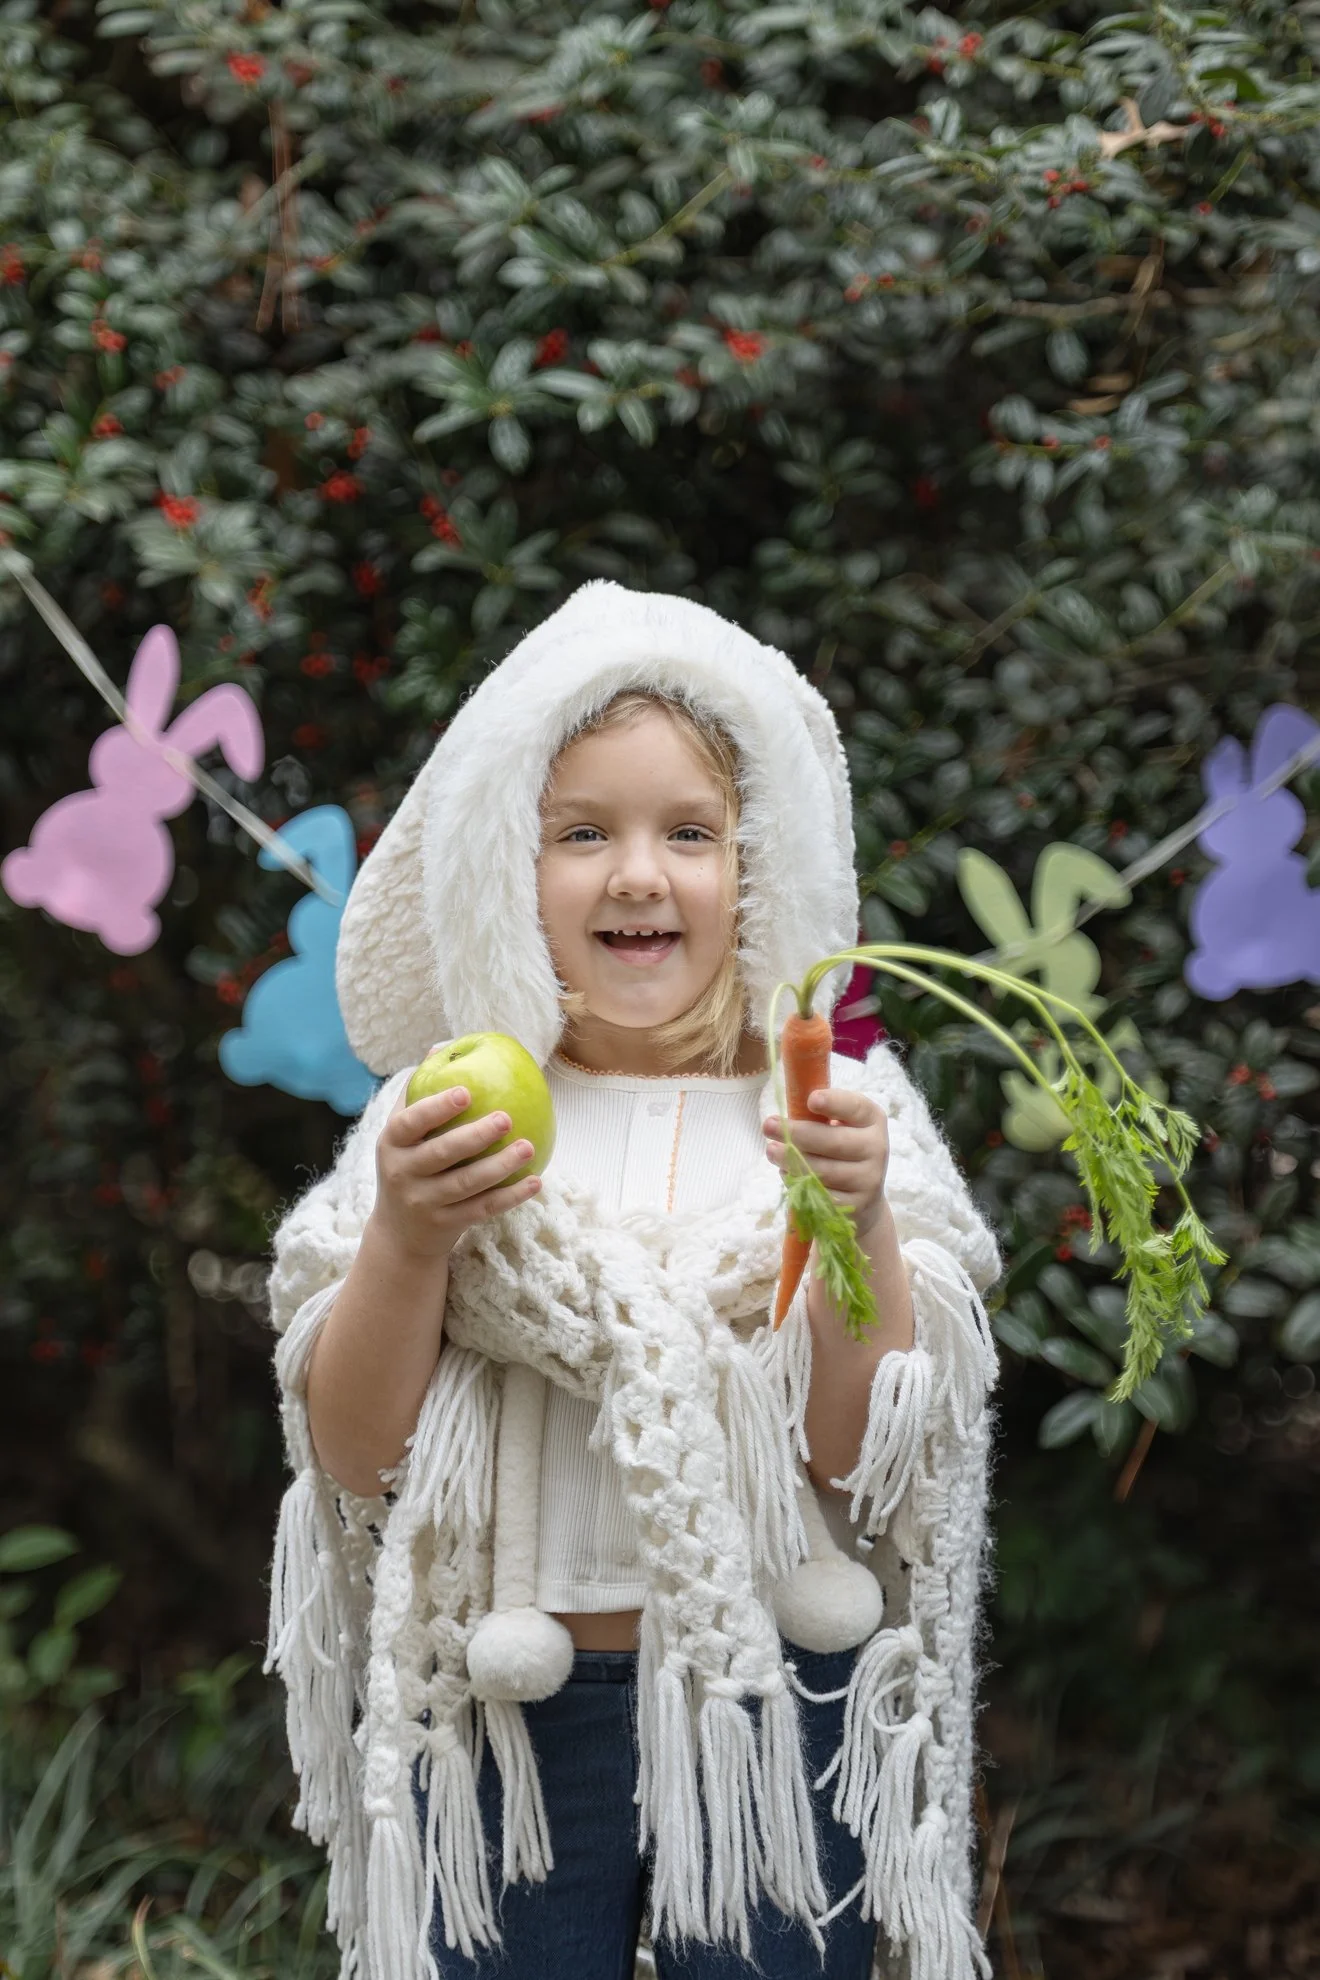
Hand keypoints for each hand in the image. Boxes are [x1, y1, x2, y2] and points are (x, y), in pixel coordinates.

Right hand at [370, 1079, 541, 1260]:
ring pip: (466, 1184)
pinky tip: (535, 1181)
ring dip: (500, 1166)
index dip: (436, 1107)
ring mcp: (424, 1202)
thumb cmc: (409, 1166)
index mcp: (392, 1143)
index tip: (466, 1091)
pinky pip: (483, 1209)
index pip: (410, 1122)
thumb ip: (418, 1093)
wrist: (400, 1234)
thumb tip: (442, 1047)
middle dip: (475, 1136)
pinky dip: (510, 1197)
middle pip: (441, 1154)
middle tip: (507, 1118)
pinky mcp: (446, 1225)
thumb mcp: (402, 1134)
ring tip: (528, 1147)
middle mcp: (403, 1173)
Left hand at [762, 1087, 890, 1240]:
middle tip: (768, 1126)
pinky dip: (799, 1183)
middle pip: (833, 1141)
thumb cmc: (841, 1149)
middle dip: (797, 1134)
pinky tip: (787, 1174)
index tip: (811, 1099)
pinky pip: (820, 1194)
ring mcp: (869, 1179)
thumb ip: (818, 1115)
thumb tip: (785, 1106)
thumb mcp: (839, 1126)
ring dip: (791, 1160)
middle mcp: (877, 1148)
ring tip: (772, 1151)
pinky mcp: (856, 1205)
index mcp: (872, 1119)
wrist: (863, 1195)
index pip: (856, 1107)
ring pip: (823, 1171)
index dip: (835, 1102)